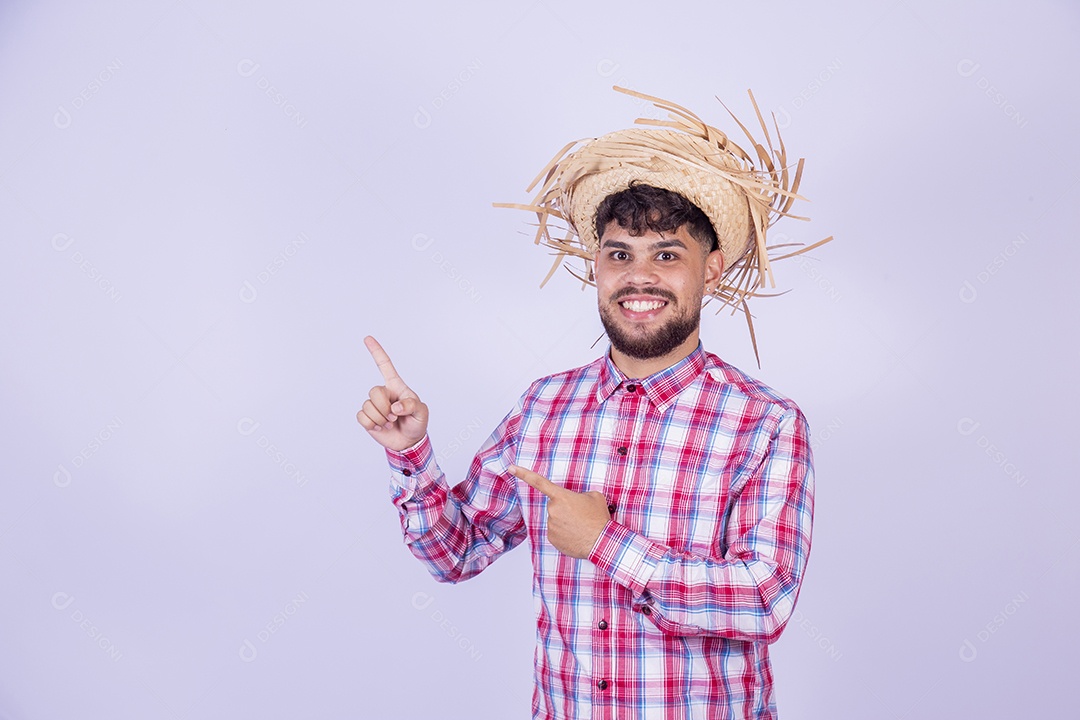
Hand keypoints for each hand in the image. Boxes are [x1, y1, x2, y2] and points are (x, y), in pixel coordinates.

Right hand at [357, 336, 428, 451]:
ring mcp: (374, 405)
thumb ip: (412, 405)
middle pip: (374, 391)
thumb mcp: (421, 413)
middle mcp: (384, 394)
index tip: (367, 338)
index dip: (377, 352)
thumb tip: (395, 407)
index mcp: (396, 387)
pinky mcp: (367, 418)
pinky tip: (380, 428)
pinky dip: (372, 425)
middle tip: (394, 417)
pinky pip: (362, 417)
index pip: (385, 366)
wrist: (408, 442)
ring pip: (368, 406)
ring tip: (390, 424)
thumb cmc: (417, 423)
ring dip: (380, 419)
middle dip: (385, 407)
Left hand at [509, 465, 610, 558]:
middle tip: (580, 515)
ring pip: (555, 520)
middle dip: (564, 509)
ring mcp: (550, 525)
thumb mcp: (594, 496)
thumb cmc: (598, 518)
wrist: (601, 541)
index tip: (511, 467)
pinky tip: (576, 535)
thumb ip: (580, 494)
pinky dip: (564, 534)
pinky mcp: (552, 539)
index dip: (523, 473)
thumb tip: (576, 500)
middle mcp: (552, 510)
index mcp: (561, 496)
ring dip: (565, 522)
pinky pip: (556, 533)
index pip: (539, 482)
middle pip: (554, 506)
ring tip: (580, 526)